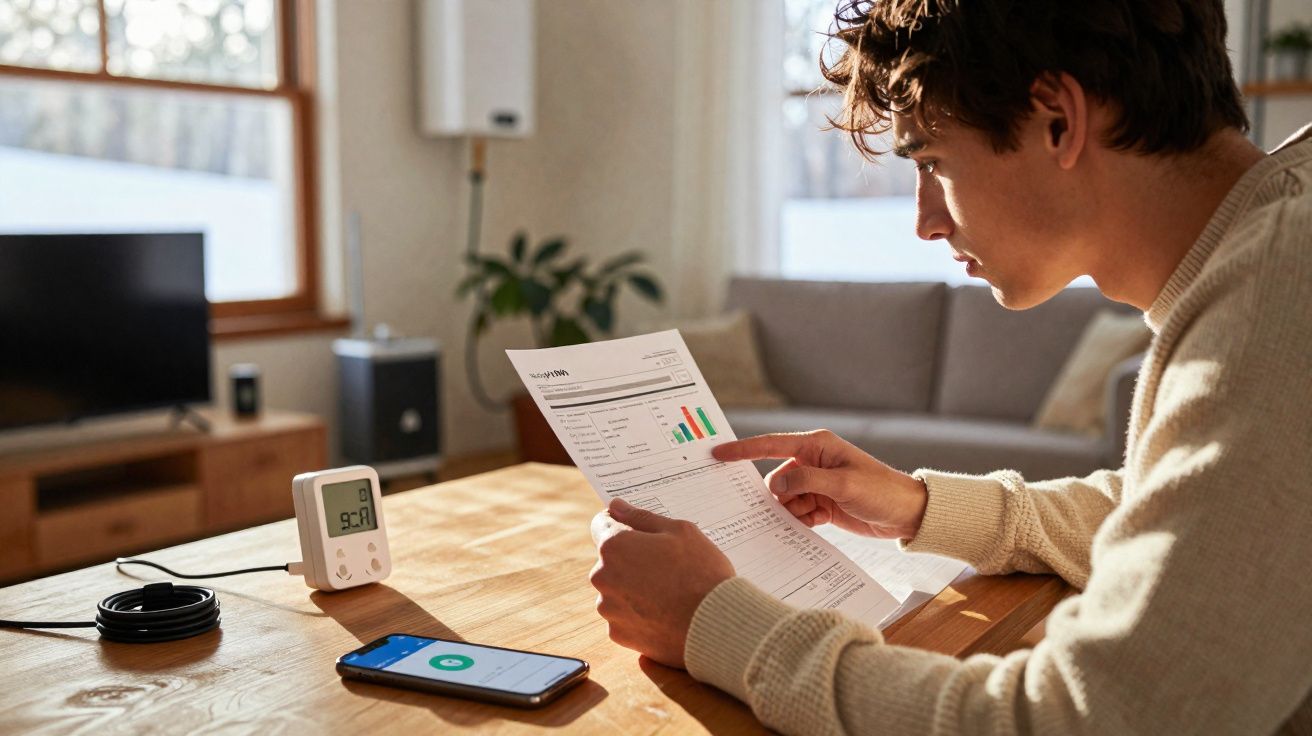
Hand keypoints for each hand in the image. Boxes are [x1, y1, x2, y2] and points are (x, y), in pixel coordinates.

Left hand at [589, 498, 734, 668]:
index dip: (622, 525)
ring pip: (616, 589)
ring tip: (668, 592)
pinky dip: (638, 613)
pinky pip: (623, 616)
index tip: (640, 534)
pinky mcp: (618, 634)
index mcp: (615, 545)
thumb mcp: (680, 531)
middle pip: (610, 559)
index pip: (601, 525)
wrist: (716, 625)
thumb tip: (615, 507)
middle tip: (665, 566)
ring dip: (632, 588)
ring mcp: (609, 608)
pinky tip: (664, 613)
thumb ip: (642, 517)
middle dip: (630, 559)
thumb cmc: (701, 572)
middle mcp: (603, 576)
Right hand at [712, 430, 927, 539]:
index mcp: (816, 446)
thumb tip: (775, 485)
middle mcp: (813, 462)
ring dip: (793, 512)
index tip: (718, 453)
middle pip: (776, 479)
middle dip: (779, 497)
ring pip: (785, 500)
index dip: (743, 450)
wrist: (907, 514)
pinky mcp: (821, 504)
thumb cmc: (881, 491)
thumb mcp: (843, 485)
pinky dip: (802, 520)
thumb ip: (807, 481)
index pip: (771, 446)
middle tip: (795, 508)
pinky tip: (817, 523)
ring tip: (815, 516)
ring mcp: (816, 484)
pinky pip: (797, 513)